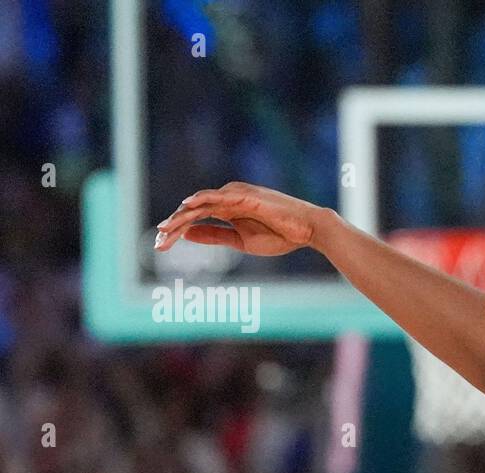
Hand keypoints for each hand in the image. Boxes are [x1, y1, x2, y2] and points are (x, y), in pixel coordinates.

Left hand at [153, 182, 327, 256]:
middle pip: (193, 211)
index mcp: (226, 209)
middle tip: (158, 242)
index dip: (177, 231)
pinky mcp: (244, 195)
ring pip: (200, 204)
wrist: (306, 231)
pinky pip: (217, 197)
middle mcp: (227, 198)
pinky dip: (200, 200)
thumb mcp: (241, 241)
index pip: (195, 218)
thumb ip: (215, 235)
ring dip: (181, 217)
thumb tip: (188, 234)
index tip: (161, 246)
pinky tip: (186, 206)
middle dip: (173, 226)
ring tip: (165, 229)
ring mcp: (235, 195)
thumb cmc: (279, 236)